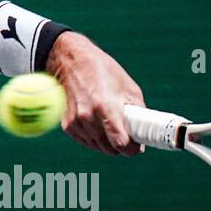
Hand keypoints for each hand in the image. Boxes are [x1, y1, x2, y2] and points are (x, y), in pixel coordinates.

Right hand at [45, 32, 145, 155]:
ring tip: (109, 125)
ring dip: (106, 142)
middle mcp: (88, 117)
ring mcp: (75, 122)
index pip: (121, 144)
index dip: (132, 149)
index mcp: (106, 107)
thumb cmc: (103, 71)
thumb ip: (137, 112)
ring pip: (98, 147)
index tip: (137, 146)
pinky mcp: (66, 124)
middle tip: (125, 134)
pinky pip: (85, 142)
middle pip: (109, 149)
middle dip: (120, 146)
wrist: (70, 61)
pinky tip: (96, 124)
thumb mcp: (128, 87)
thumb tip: (144, 132)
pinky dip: (93, 138)